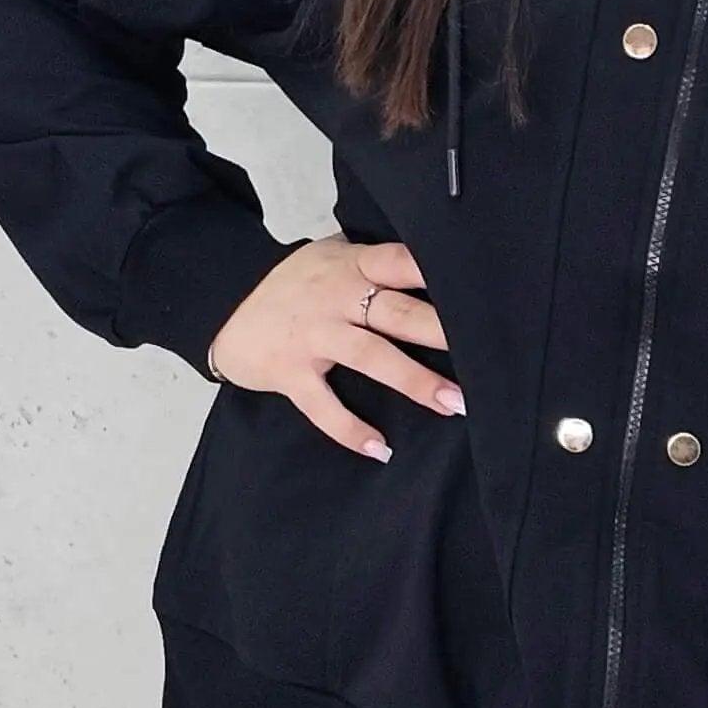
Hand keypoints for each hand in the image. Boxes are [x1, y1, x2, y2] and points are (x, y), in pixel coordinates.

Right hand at [205, 237, 459, 461]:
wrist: (223, 301)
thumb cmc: (293, 283)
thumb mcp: (331, 257)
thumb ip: (373, 261)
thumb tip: (434, 264)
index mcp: (351, 266)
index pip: (398, 261)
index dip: (433, 270)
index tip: (474, 285)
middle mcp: (336, 298)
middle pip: (395, 312)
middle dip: (438, 332)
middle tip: (484, 353)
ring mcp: (313, 336)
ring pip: (371, 357)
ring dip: (414, 381)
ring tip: (453, 403)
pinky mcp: (290, 373)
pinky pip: (324, 407)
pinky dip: (351, 430)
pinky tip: (381, 450)